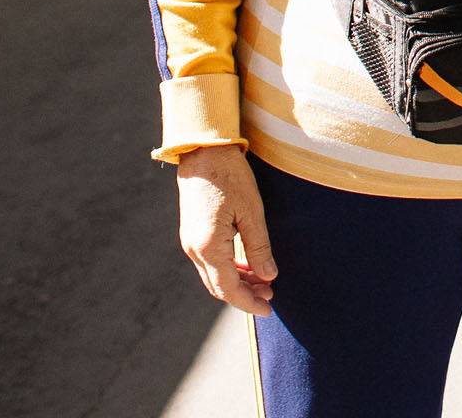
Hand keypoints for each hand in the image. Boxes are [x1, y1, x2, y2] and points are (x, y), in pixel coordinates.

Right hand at [176, 144, 276, 314]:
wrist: (202, 151)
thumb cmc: (229, 176)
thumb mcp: (251, 211)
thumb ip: (259, 248)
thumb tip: (268, 277)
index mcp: (208, 246)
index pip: (228, 289)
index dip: (248, 303)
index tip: (268, 310)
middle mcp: (194, 249)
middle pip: (219, 287)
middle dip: (245, 295)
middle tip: (270, 296)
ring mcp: (190, 241)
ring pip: (214, 275)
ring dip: (238, 282)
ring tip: (264, 282)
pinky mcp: (192, 233)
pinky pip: (210, 261)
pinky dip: (229, 269)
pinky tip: (247, 265)